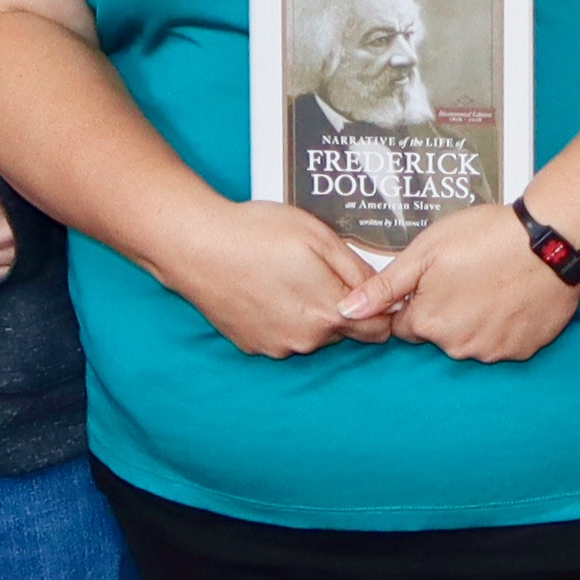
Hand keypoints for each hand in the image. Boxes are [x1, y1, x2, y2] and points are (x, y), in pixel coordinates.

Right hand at [160, 194, 384, 356]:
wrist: (197, 246)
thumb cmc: (259, 233)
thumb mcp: (320, 237)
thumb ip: (356, 270)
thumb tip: (382, 290)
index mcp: (330, 312)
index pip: (379, 331)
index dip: (381, 309)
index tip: (370, 288)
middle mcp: (307, 339)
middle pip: (345, 332)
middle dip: (342, 308)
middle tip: (319, 273)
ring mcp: (277, 346)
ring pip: (312, 335)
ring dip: (311, 313)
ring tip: (287, 277)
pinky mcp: (253, 345)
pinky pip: (282, 336)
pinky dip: (282, 318)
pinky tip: (266, 289)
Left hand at [333, 200, 579, 365]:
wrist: (549, 240)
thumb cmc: (483, 237)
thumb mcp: (424, 252)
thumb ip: (384, 287)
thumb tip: (346, 312)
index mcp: (427, 322)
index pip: (405, 324)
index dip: (417, 299)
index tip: (437, 278)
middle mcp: (457, 347)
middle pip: (439, 334)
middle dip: (447, 310)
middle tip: (468, 275)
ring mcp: (493, 351)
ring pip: (471, 339)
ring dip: (476, 319)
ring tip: (494, 282)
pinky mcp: (523, 349)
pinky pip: (504, 342)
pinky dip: (506, 324)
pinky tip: (514, 296)